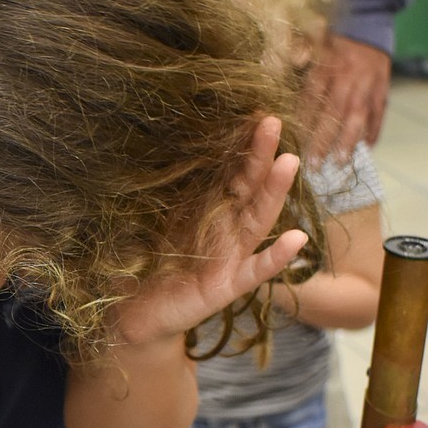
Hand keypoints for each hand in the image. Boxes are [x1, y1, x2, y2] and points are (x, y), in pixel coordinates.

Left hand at [111, 116, 307, 347]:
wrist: (131, 313)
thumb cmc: (139, 265)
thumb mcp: (142, 220)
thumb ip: (150, 191)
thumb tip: (135, 143)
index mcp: (206, 210)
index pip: (230, 172)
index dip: (241, 146)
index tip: (253, 113)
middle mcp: (224, 230)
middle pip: (249, 187)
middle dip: (261, 156)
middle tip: (273, 122)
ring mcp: (229, 258)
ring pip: (258, 220)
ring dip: (275, 192)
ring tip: (290, 163)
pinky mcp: (226, 287)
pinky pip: (255, 271)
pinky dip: (276, 257)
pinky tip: (296, 239)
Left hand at [304, 33, 389, 160]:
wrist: (366, 22)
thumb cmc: (330, 39)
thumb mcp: (307, 40)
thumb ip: (292, 57)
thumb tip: (268, 68)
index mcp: (325, 65)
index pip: (312, 99)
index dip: (303, 123)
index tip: (295, 145)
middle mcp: (347, 76)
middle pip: (334, 112)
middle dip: (324, 140)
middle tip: (314, 165)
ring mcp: (368, 83)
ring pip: (358, 116)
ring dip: (348, 141)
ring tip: (340, 162)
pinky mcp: (382, 87)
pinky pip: (379, 113)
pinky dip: (374, 131)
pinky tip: (366, 148)